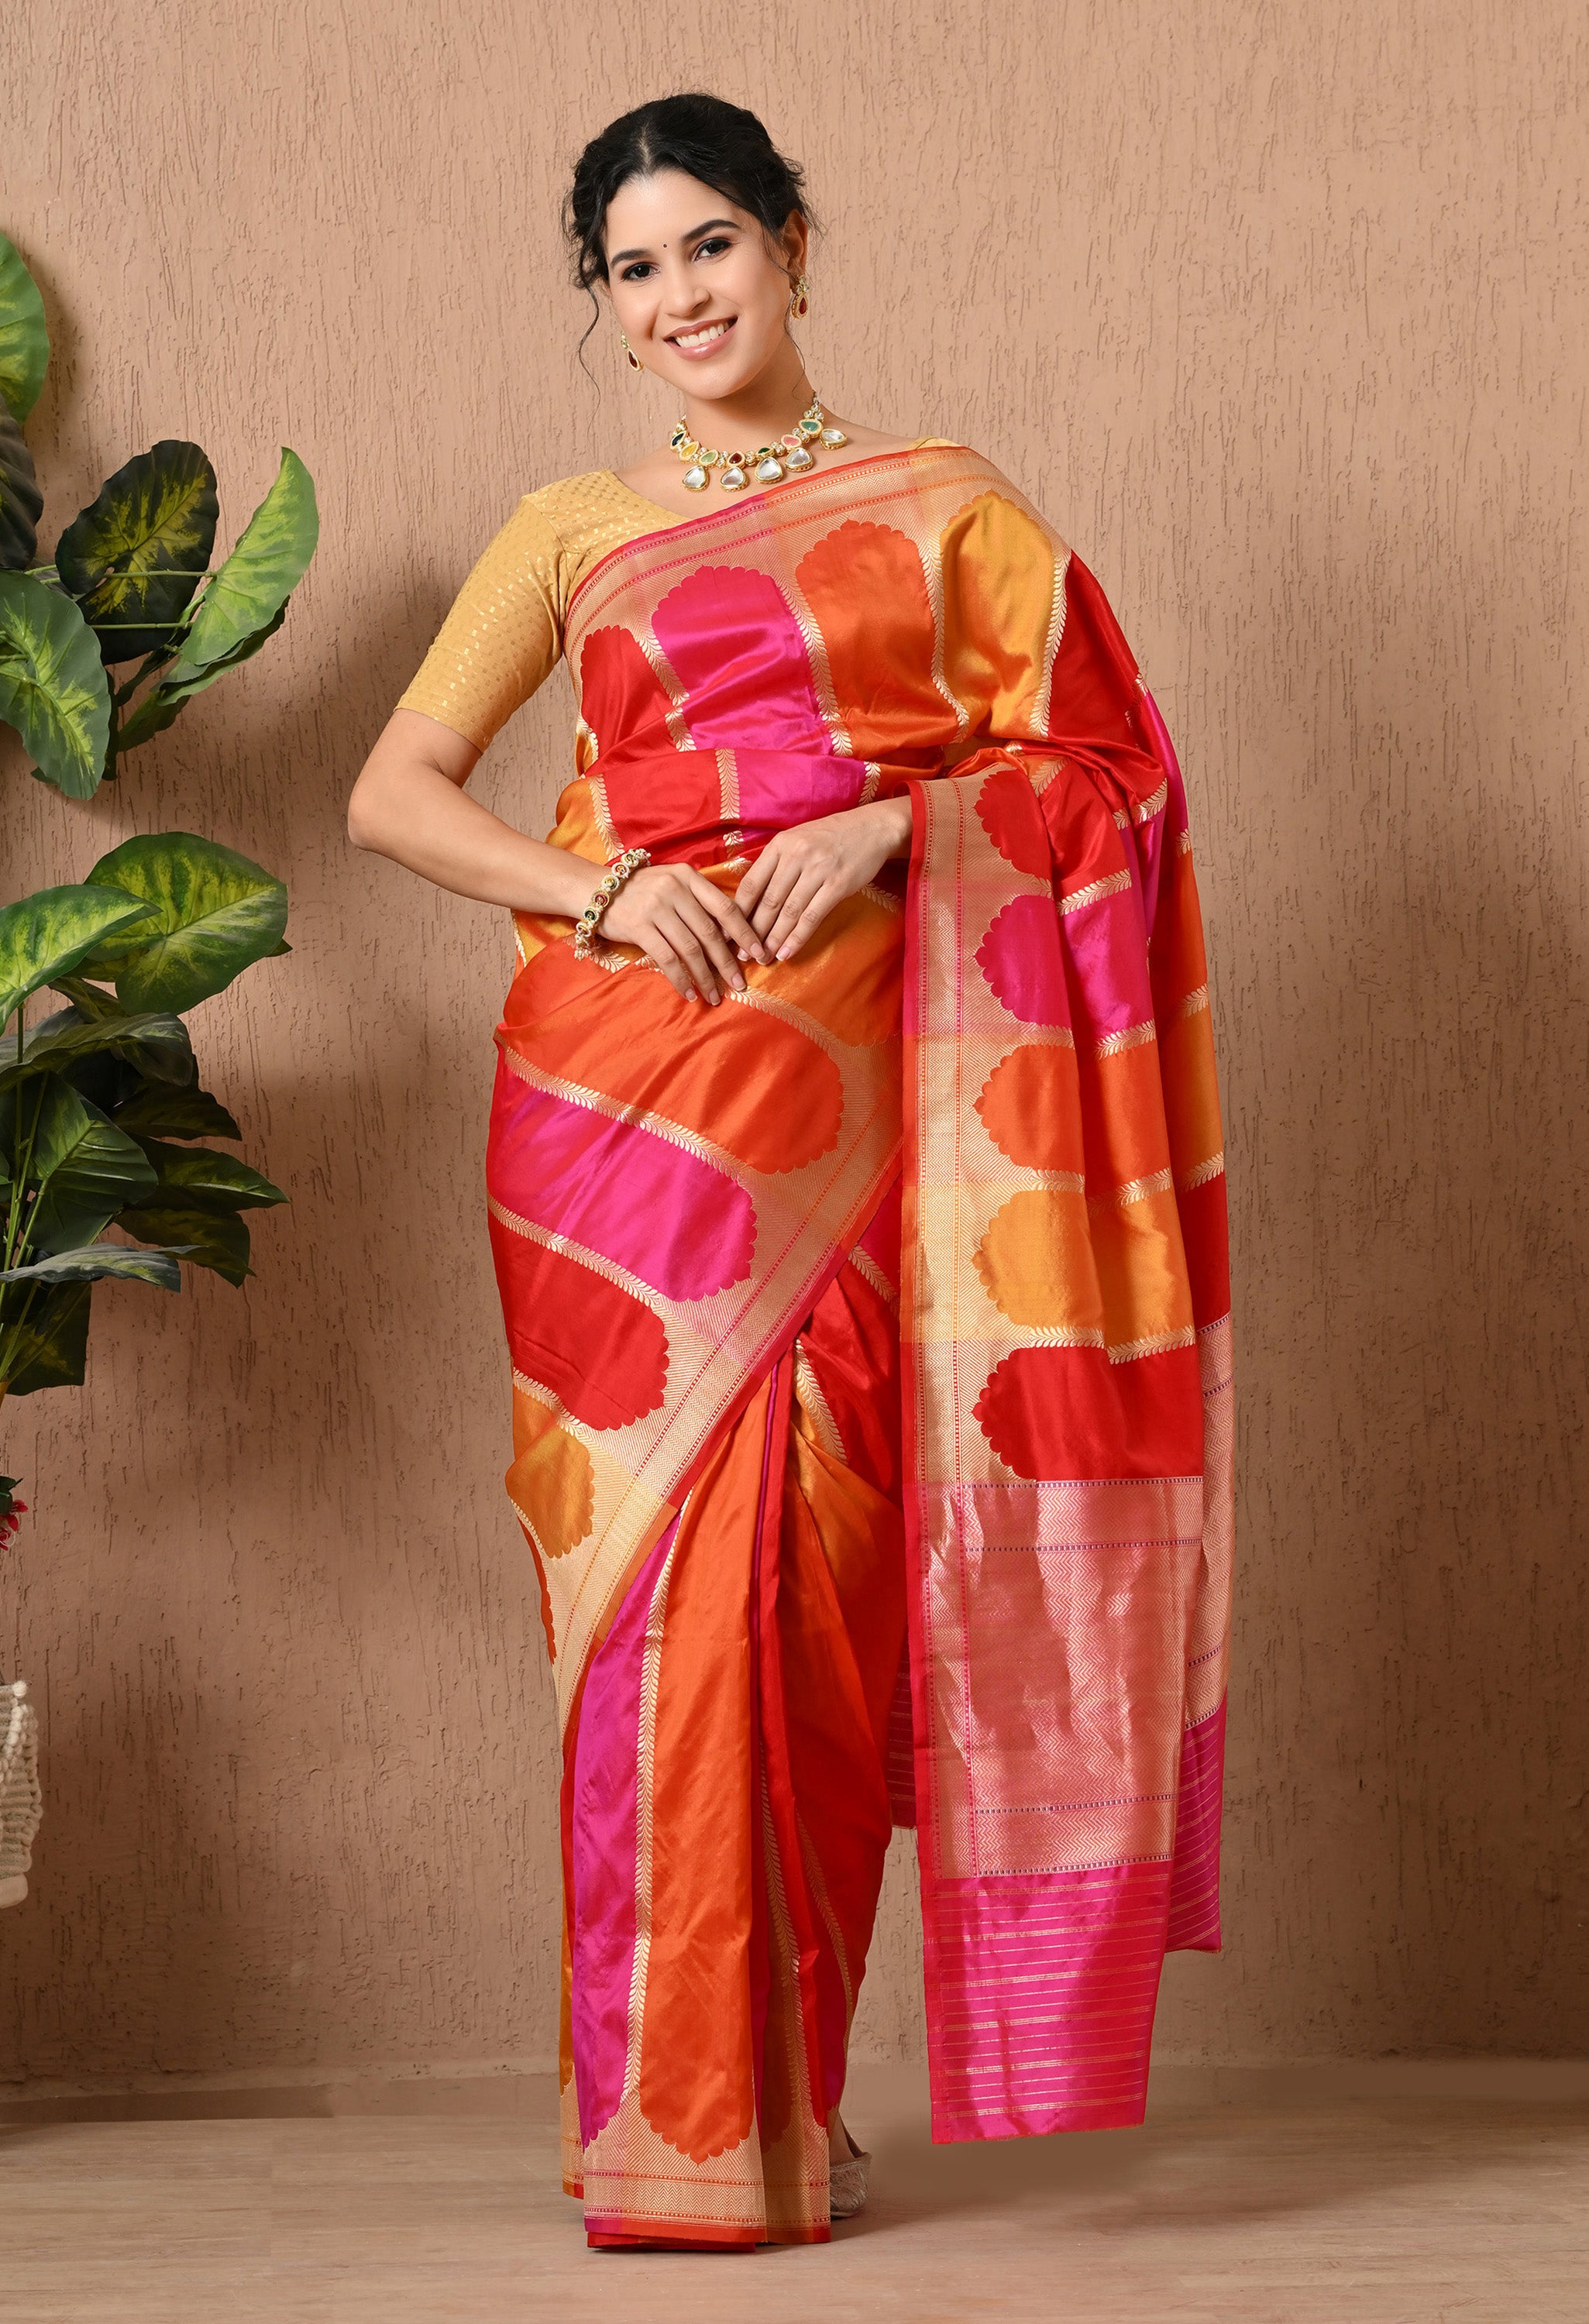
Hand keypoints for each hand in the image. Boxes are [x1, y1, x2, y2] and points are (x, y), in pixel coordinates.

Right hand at [600, 862, 771, 1004]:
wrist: (596, 890)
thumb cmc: (642, 891)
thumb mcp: (673, 884)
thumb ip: (699, 902)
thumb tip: (731, 936)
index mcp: (689, 877)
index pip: (725, 907)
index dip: (745, 933)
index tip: (758, 954)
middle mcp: (674, 888)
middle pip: (710, 932)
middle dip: (727, 963)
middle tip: (740, 985)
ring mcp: (656, 907)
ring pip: (690, 949)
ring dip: (705, 977)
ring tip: (715, 995)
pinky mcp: (639, 926)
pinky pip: (667, 958)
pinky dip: (680, 979)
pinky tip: (689, 993)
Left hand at [733, 797, 911, 961]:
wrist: (872, 828)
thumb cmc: (830, 836)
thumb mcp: (797, 840)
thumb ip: (776, 864)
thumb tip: (751, 898)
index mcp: (780, 845)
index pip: (751, 883)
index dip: (738, 911)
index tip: (728, 932)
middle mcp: (796, 856)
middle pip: (768, 901)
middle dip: (753, 932)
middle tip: (743, 954)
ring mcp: (818, 870)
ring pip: (789, 912)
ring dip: (774, 939)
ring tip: (764, 958)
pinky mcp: (837, 885)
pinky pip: (812, 916)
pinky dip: (797, 937)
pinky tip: (787, 953)